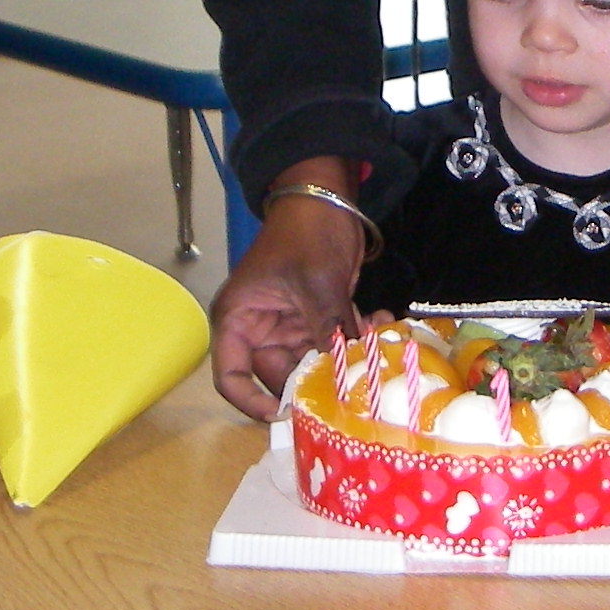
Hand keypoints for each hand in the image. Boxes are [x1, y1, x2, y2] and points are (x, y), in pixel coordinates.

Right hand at [208, 163, 366, 419]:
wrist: (327, 196)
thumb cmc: (306, 232)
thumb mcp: (315, 284)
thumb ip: (325, 331)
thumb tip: (339, 376)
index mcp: (238, 319)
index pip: (231, 377)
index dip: (253, 402)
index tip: (286, 414)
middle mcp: (259, 327)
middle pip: (279, 375)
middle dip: (314, 378)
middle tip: (349, 379)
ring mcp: (289, 323)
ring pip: (311, 361)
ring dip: (341, 357)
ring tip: (373, 343)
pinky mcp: (316, 316)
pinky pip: (332, 342)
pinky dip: (354, 338)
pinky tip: (378, 321)